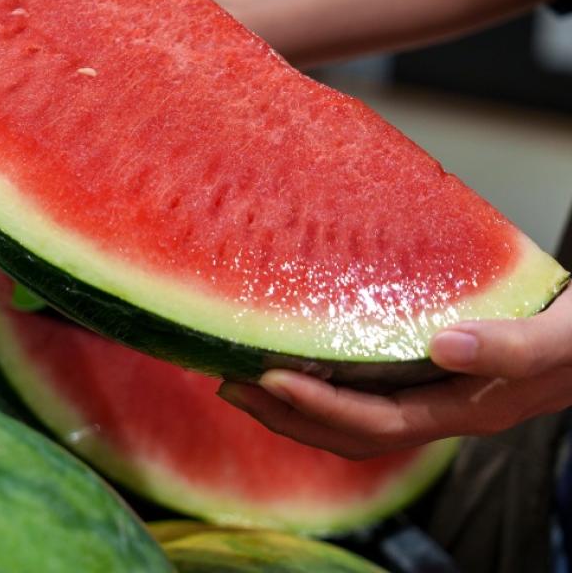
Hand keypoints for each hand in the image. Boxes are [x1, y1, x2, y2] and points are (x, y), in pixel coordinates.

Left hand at [217, 286, 571, 458]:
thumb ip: (510, 346)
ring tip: (244, 376)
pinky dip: (326, 381)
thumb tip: (441, 345)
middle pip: (350, 432)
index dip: (320, 408)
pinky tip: (301, 354)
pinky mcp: (433, 375)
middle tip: (229, 383)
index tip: (270, 379)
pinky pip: (369, 390)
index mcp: (466, 411)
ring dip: (296, 405)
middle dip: (286, 416)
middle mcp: (444, 412)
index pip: (375, 423)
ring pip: (354, 417)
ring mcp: (438, 397)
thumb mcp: (561, 336)